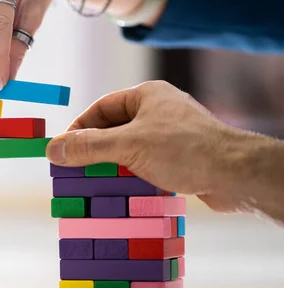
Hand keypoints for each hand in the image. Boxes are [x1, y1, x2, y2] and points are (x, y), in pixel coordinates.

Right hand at [46, 81, 280, 214]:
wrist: (236, 175)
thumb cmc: (184, 150)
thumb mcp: (128, 146)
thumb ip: (89, 147)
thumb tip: (52, 148)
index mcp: (147, 96)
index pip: (101, 108)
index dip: (79, 128)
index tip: (63, 149)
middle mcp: (159, 111)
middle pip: (114, 130)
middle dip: (95, 151)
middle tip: (76, 170)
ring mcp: (171, 135)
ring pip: (129, 150)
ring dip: (112, 168)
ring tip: (96, 184)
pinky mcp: (181, 157)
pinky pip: (146, 164)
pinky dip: (132, 176)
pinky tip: (123, 191)